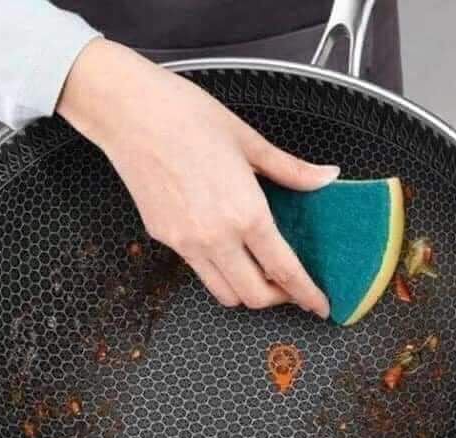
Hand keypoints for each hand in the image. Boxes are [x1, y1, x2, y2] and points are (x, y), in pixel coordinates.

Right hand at [57, 39, 338, 316]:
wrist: (128, 113)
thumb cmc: (187, 116)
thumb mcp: (248, 141)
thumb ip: (291, 169)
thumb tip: (326, 177)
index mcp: (245, 212)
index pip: (284, 271)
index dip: (306, 294)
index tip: (319, 306)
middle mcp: (215, 238)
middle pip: (253, 296)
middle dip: (277, 298)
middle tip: (289, 285)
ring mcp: (185, 243)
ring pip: (223, 293)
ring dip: (246, 290)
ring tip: (257, 270)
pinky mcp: (163, 239)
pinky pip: (198, 270)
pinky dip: (219, 272)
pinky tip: (225, 246)